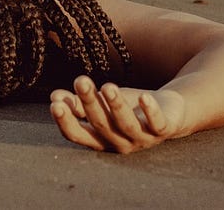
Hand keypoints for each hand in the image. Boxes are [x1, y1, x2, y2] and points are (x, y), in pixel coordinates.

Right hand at [49, 76, 186, 152]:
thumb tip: (54, 96)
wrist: (169, 112)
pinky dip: (151, 111)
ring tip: (107, 86)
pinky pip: (158, 123)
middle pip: (102, 125)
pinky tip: (144, 96)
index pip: (79, 135)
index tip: (55, 104)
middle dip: (90, 103)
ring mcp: (143, 138)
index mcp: (101, 139)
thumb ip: (79, 103)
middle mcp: (120, 142)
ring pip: (127, 124)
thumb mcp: (103, 105)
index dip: (67, 123)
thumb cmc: (129, 108)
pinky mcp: (164, 129)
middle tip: (81, 81)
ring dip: (116, 106)